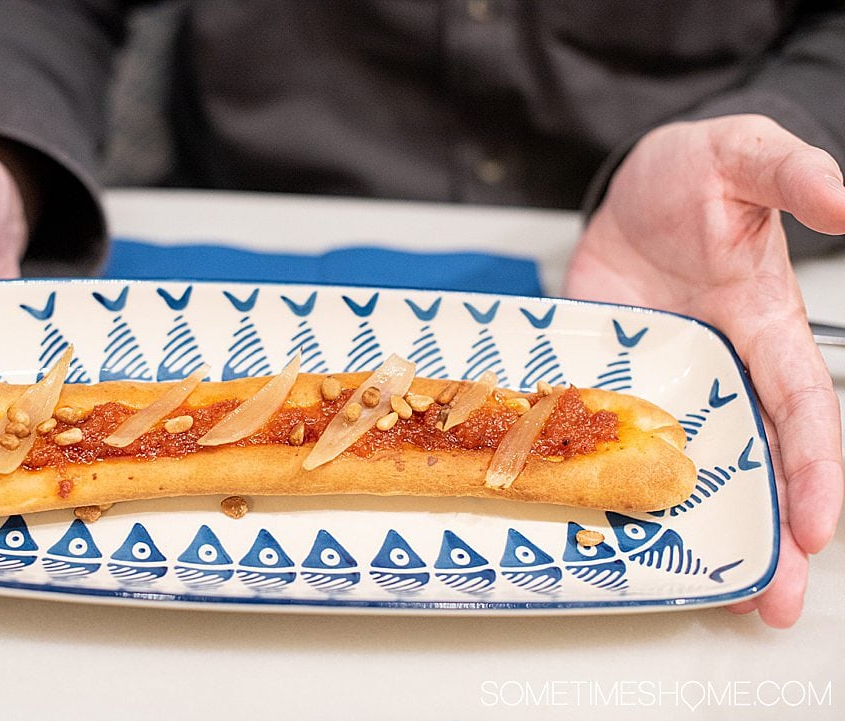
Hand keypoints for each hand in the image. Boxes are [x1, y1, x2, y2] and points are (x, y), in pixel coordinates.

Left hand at [565, 114, 843, 626]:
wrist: (628, 188)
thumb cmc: (694, 175)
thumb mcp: (743, 156)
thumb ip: (791, 174)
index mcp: (764, 329)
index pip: (802, 410)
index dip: (815, 470)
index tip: (817, 529)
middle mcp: (718, 370)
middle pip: (752, 463)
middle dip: (767, 534)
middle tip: (767, 602)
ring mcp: (661, 383)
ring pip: (684, 467)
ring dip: (693, 528)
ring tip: (700, 591)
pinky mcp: (608, 384)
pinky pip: (609, 439)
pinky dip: (610, 482)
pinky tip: (605, 523)